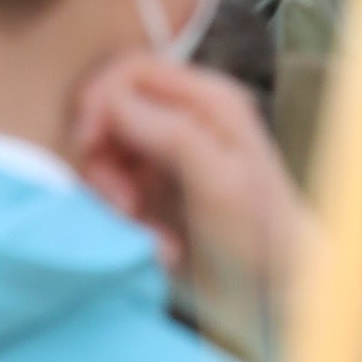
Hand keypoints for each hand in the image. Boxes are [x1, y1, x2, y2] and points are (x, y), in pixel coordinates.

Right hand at [68, 50, 311, 361]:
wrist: (273, 292)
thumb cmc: (258, 232)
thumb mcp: (219, 180)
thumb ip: (171, 133)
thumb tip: (113, 102)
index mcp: (207, 101)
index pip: (134, 69)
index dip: (102, 97)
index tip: (88, 141)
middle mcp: (185, 120)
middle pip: (112, 113)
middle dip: (103, 157)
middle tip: (123, 201)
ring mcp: (168, 157)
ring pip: (108, 157)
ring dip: (113, 197)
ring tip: (143, 229)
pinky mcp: (156, 194)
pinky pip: (116, 195)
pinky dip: (126, 221)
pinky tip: (157, 246)